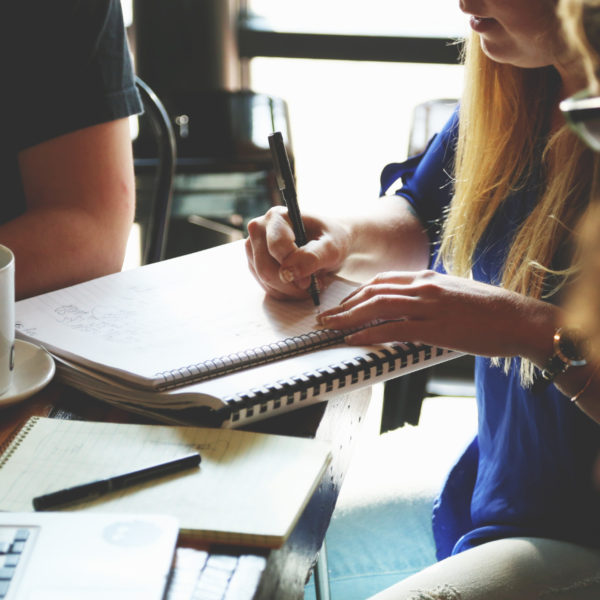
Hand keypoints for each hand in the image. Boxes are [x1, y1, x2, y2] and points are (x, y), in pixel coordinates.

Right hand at [245, 206, 350, 300]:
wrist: (329, 242)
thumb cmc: (332, 239)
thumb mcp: (332, 247)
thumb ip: (312, 257)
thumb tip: (288, 273)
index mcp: (277, 217)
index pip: (277, 247)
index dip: (294, 267)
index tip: (311, 280)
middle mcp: (259, 229)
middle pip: (265, 268)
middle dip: (291, 284)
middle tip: (312, 285)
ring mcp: (254, 247)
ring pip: (264, 280)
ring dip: (289, 290)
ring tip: (309, 283)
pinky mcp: (255, 263)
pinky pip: (266, 286)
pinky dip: (285, 292)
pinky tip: (299, 285)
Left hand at [317, 270, 558, 360]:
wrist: (520, 318)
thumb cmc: (490, 310)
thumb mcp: (455, 294)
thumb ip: (430, 296)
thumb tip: (410, 307)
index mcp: (427, 277)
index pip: (382, 281)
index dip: (357, 293)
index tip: (342, 304)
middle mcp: (424, 286)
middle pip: (373, 291)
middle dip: (344, 305)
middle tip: (325, 317)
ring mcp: (429, 305)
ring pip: (377, 307)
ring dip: (348, 318)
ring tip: (330, 327)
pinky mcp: (436, 327)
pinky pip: (394, 329)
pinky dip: (369, 334)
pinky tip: (354, 340)